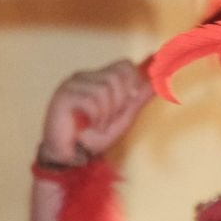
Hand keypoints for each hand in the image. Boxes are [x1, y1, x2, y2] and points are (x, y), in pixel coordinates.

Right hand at [39, 60, 153, 165]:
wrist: (72, 155)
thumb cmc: (94, 136)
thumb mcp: (123, 116)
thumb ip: (138, 98)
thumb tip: (156, 82)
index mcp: (98, 78)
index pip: (125, 65)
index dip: (133, 83)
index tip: (128, 103)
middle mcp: (85, 76)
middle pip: (117, 76)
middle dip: (119, 103)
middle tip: (107, 119)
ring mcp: (73, 84)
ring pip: (104, 89)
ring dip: (106, 114)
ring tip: (97, 124)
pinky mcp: (64, 95)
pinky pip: (92, 101)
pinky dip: (96, 118)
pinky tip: (87, 126)